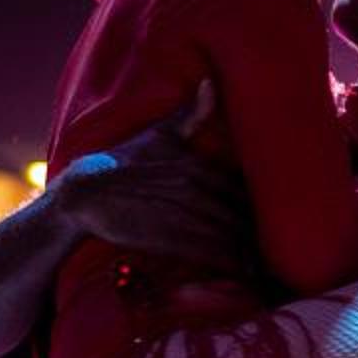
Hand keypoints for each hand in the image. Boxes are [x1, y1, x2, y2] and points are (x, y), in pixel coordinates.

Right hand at [52, 84, 253, 272]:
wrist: (85, 193)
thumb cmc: (124, 162)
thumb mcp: (159, 134)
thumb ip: (191, 114)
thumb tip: (209, 82)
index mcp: (198, 166)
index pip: (243, 192)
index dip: (260, 213)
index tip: (273, 226)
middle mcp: (196, 189)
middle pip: (242, 218)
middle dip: (259, 239)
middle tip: (273, 255)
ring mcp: (183, 214)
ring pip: (231, 238)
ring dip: (250, 257)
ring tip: (263, 271)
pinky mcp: (169, 237)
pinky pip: (210, 253)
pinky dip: (230, 265)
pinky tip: (241, 275)